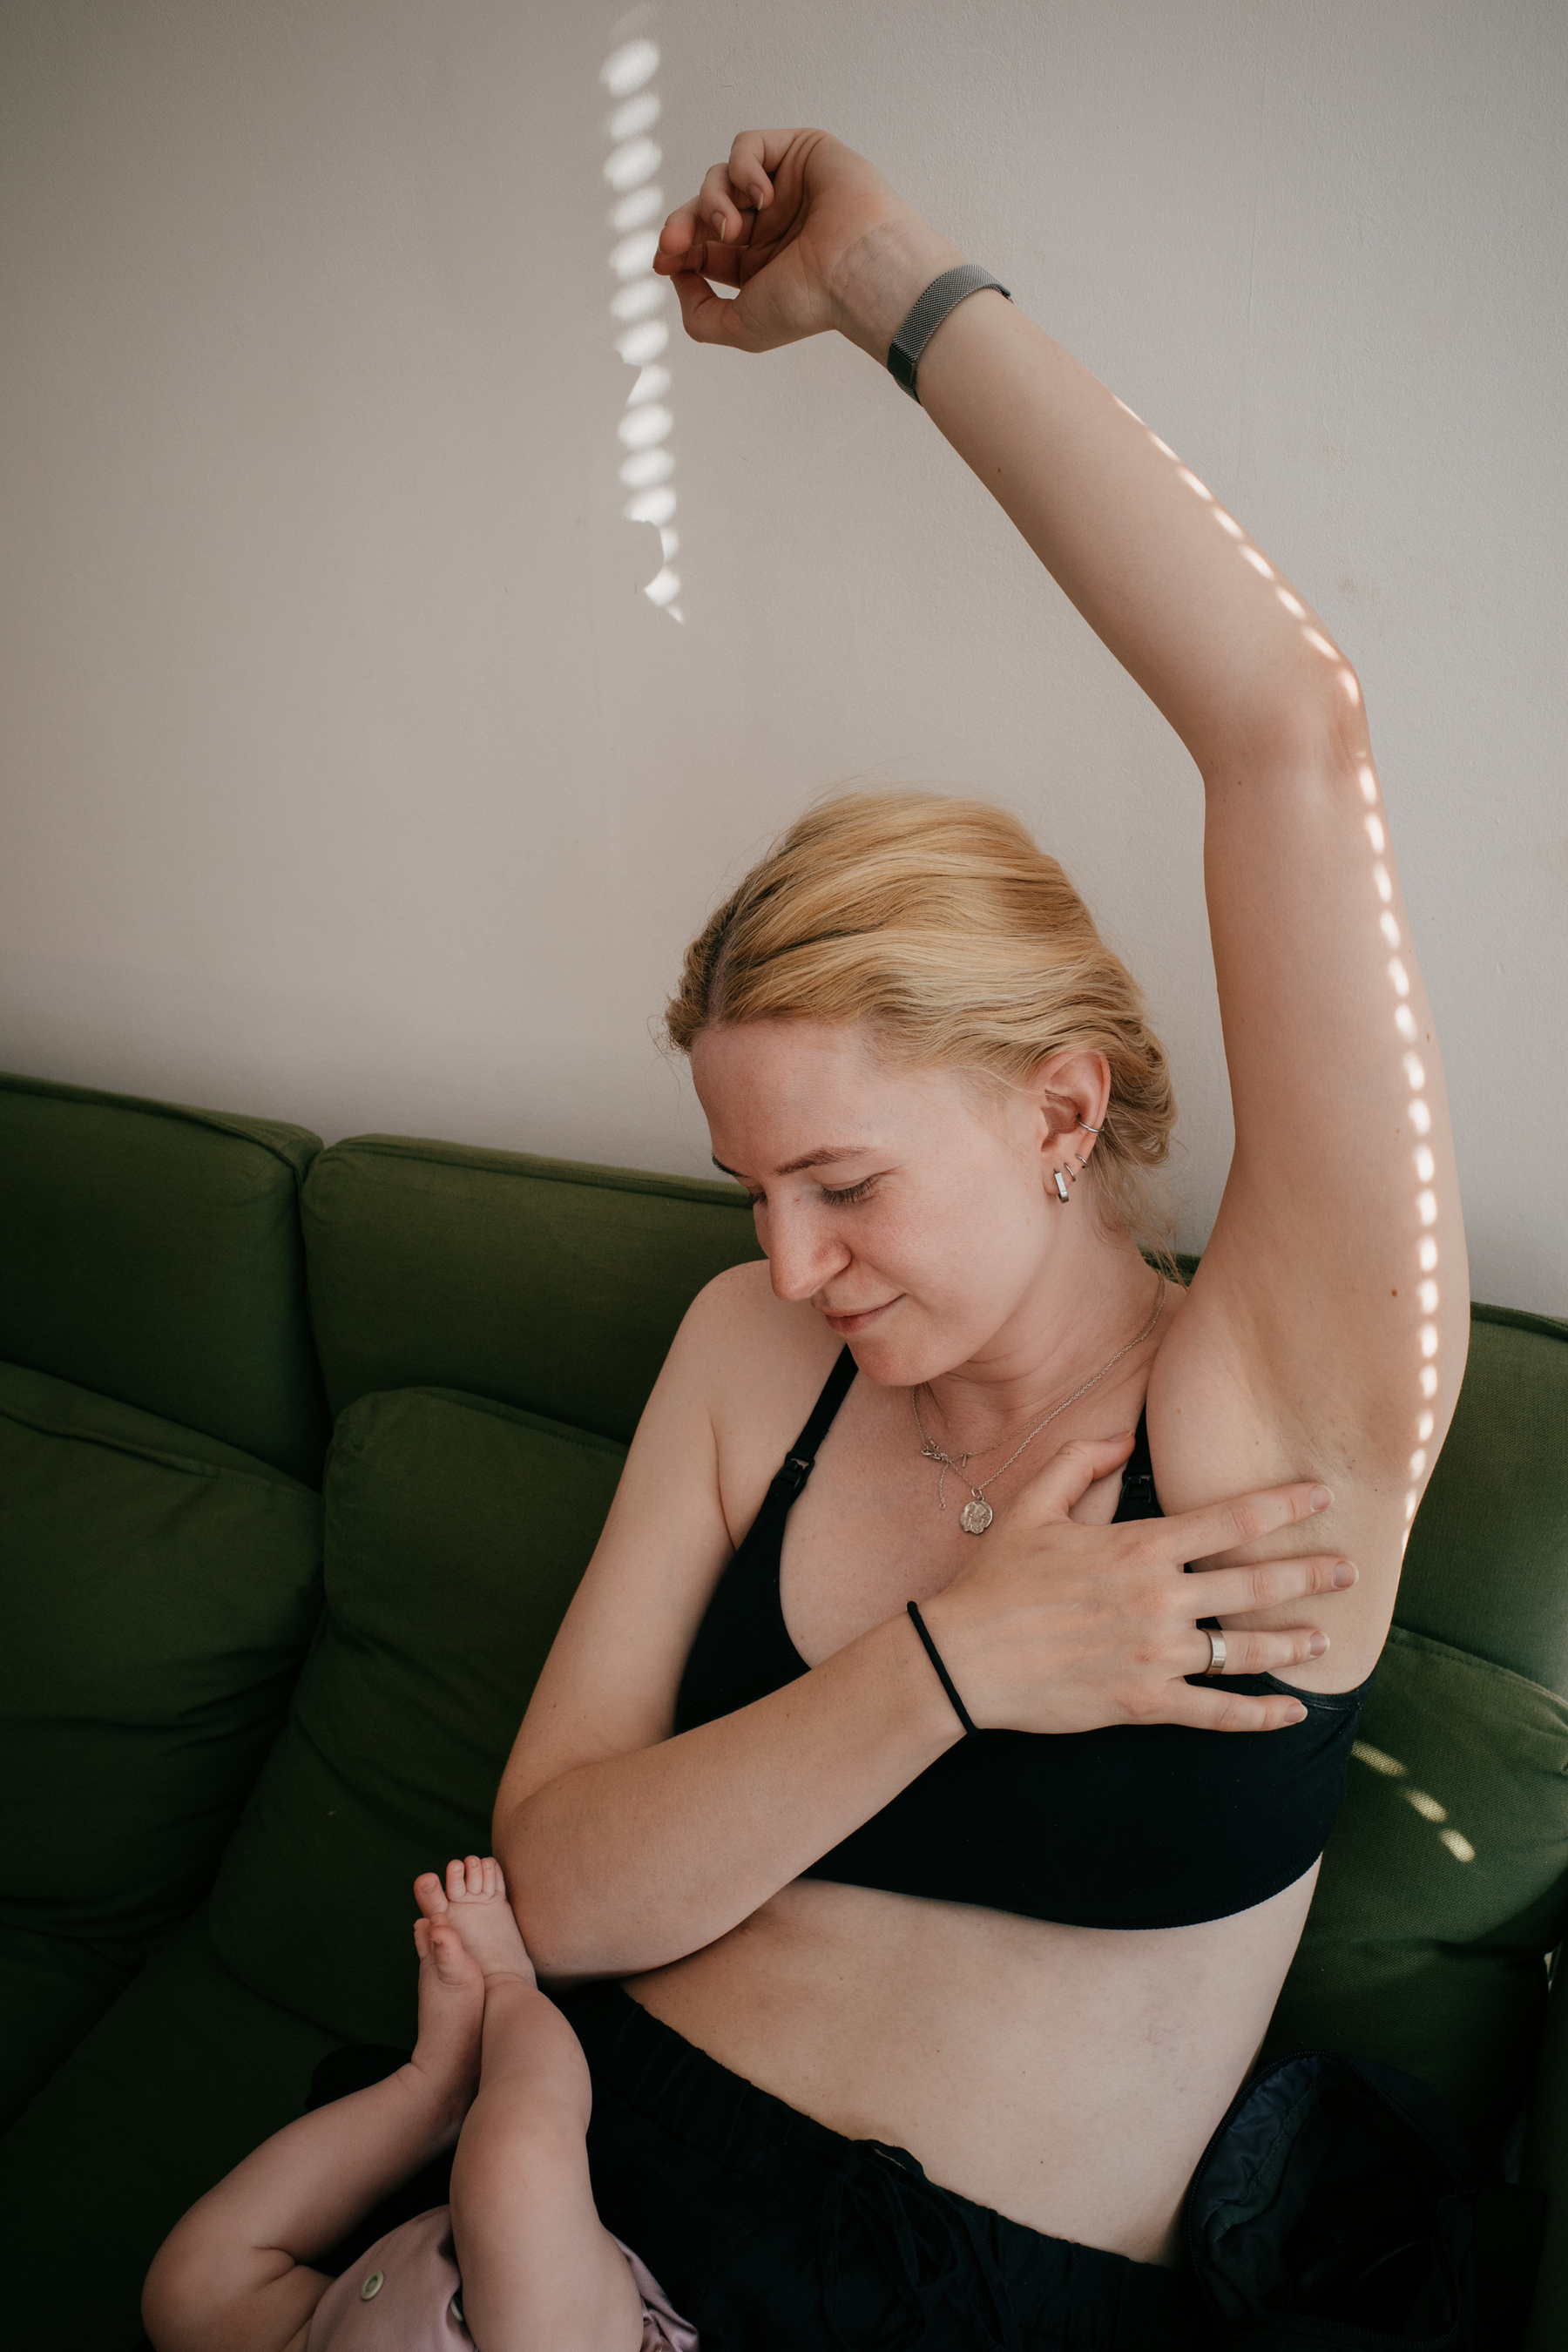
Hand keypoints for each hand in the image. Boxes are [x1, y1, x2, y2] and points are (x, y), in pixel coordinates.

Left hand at [654, 128, 961, 359]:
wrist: (857, 269)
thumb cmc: (810, 302)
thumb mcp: (740, 327)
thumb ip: (699, 317)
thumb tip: (678, 276)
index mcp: (760, 263)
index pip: (705, 246)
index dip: (678, 248)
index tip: (663, 259)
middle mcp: (771, 225)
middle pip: (706, 209)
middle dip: (684, 225)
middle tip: (675, 242)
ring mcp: (785, 188)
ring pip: (721, 176)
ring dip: (714, 202)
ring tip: (733, 227)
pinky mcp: (799, 152)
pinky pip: (749, 146)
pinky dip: (743, 168)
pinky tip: (761, 197)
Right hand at [920, 1433, 1354, 1735]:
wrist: (966, 1658)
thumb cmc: (998, 1579)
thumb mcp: (1032, 1505)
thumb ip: (1080, 1463)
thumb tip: (1124, 1438)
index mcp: (1140, 1548)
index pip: (1232, 1520)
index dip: (1285, 1505)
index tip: (1321, 1494)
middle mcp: (1160, 1600)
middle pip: (1257, 1586)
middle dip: (1312, 1575)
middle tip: (1351, 1570)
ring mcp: (1157, 1656)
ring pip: (1246, 1652)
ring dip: (1295, 1643)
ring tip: (1327, 1637)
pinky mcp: (1146, 1704)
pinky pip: (1217, 1713)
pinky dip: (1261, 1717)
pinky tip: (1292, 1712)